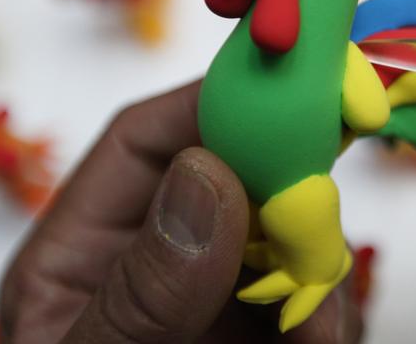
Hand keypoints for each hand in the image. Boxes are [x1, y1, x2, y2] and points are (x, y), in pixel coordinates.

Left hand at [0, 82, 362, 342]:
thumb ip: (143, 290)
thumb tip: (208, 177)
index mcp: (84, 253)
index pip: (146, 143)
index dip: (210, 104)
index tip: (279, 95)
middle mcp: (159, 261)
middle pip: (232, 176)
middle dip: (284, 184)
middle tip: (323, 191)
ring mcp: (220, 299)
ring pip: (289, 235)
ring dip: (316, 262)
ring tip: (313, 325)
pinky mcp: (269, 336)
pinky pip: (318, 299)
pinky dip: (331, 313)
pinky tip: (319, 342)